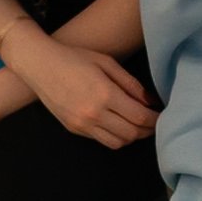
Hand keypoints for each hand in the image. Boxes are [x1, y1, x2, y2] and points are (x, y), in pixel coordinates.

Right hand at [5, 29, 155, 146]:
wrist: (40, 65)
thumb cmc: (75, 58)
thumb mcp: (107, 63)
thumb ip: (131, 84)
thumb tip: (151, 101)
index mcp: (105, 94)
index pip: (139, 117)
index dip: (154, 119)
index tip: (161, 114)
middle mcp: (94, 114)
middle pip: (131, 134)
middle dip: (147, 130)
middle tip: (154, 121)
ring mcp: (82, 124)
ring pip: (117, 142)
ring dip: (131, 136)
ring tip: (137, 124)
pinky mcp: (74, 129)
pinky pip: (101, 140)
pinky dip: (115, 136)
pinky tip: (119, 124)